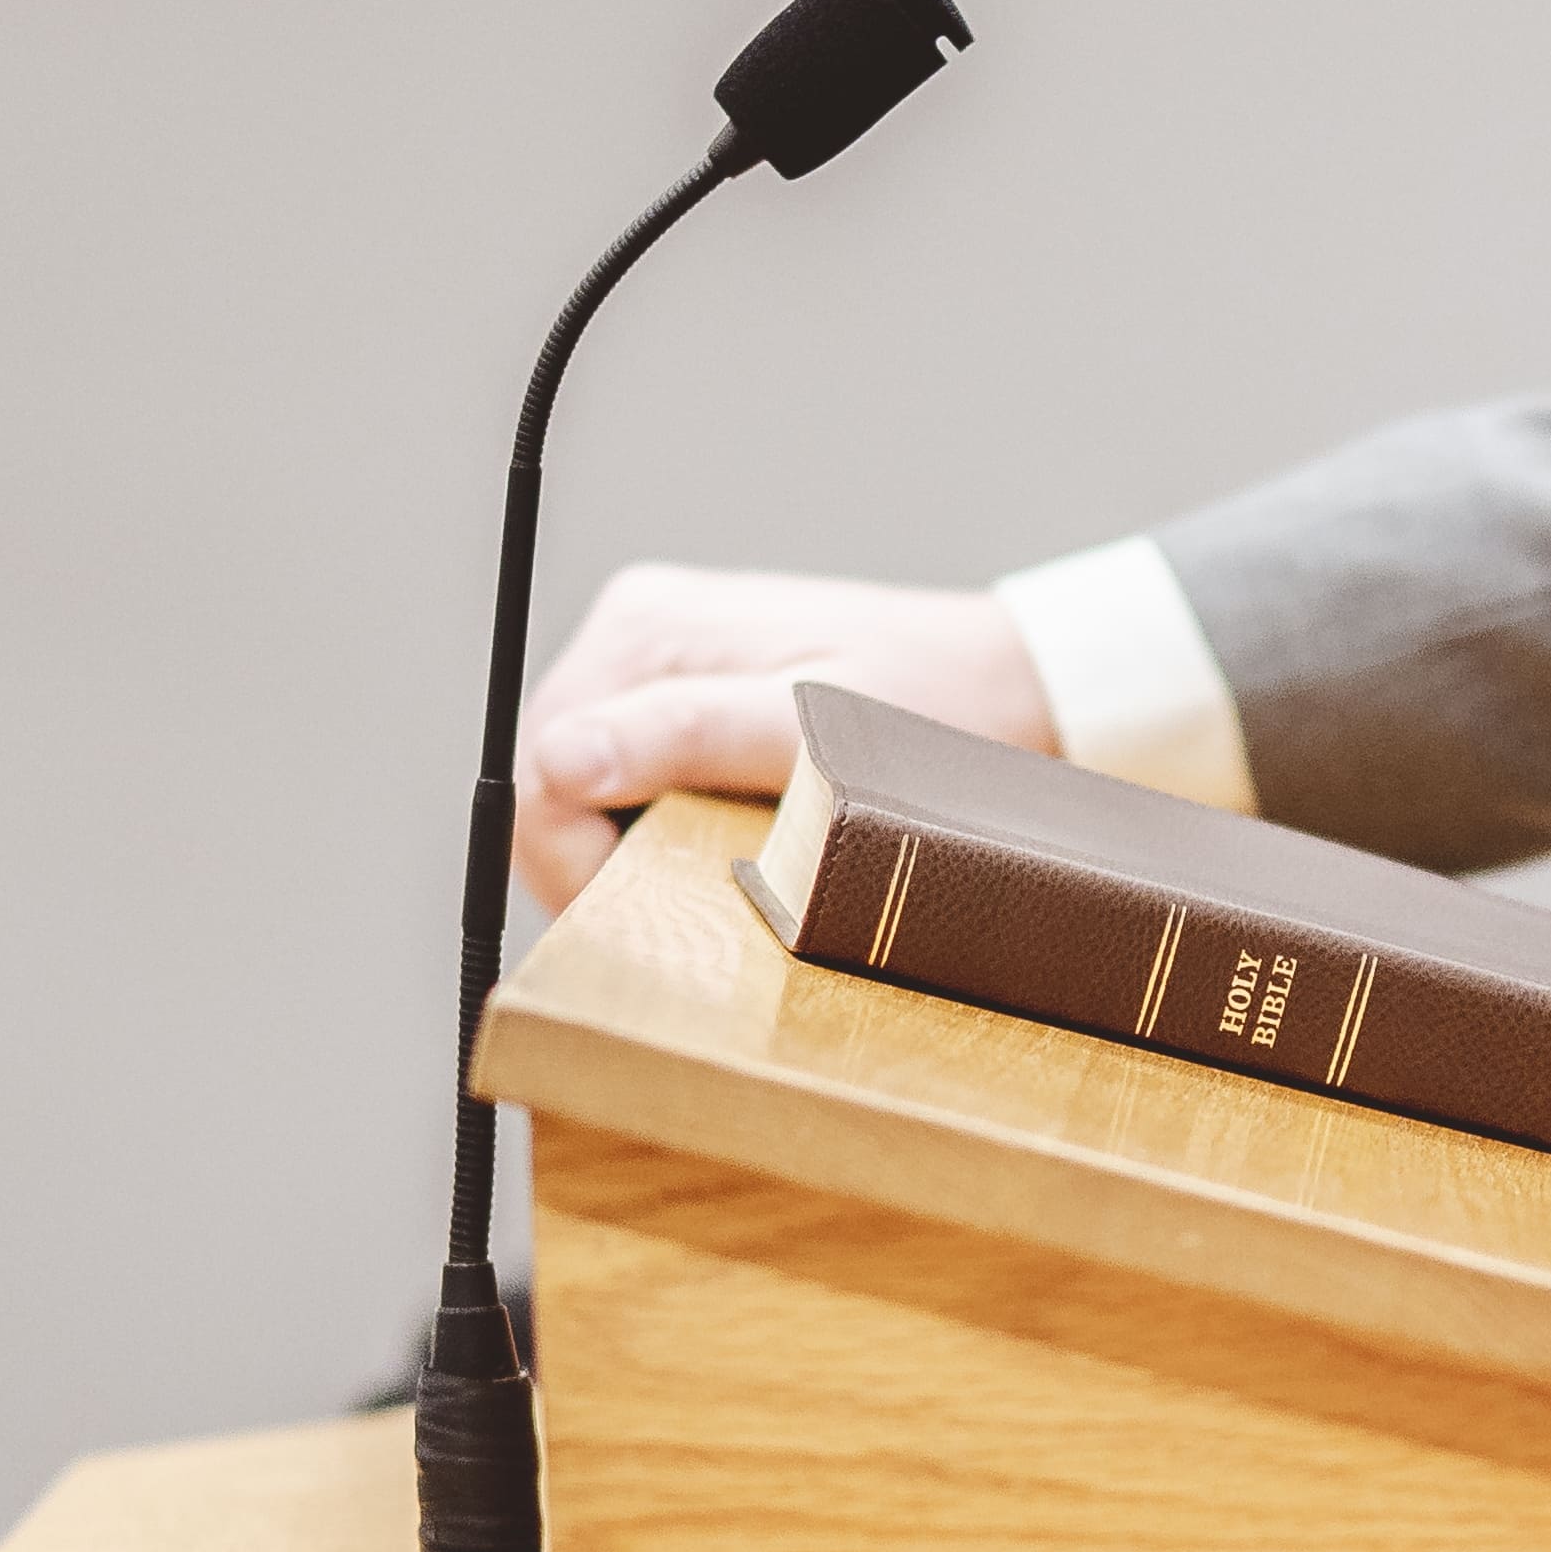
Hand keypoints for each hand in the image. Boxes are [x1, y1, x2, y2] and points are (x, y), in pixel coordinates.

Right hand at [508, 564, 1053, 908]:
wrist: (1010, 684)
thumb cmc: (935, 706)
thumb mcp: (816, 732)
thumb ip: (689, 737)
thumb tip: (565, 762)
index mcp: (647, 632)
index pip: (541, 769)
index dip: (572, 864)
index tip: (644, 920)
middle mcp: (639, 636)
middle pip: (556, 783)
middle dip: (604, 861)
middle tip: (689, 912)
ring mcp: (663, 667)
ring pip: (590, 792)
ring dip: (639, 849)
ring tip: (721, 872)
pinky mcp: (692, 698)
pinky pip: (638, 783)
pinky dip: (670, 830)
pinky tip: (731, 843)